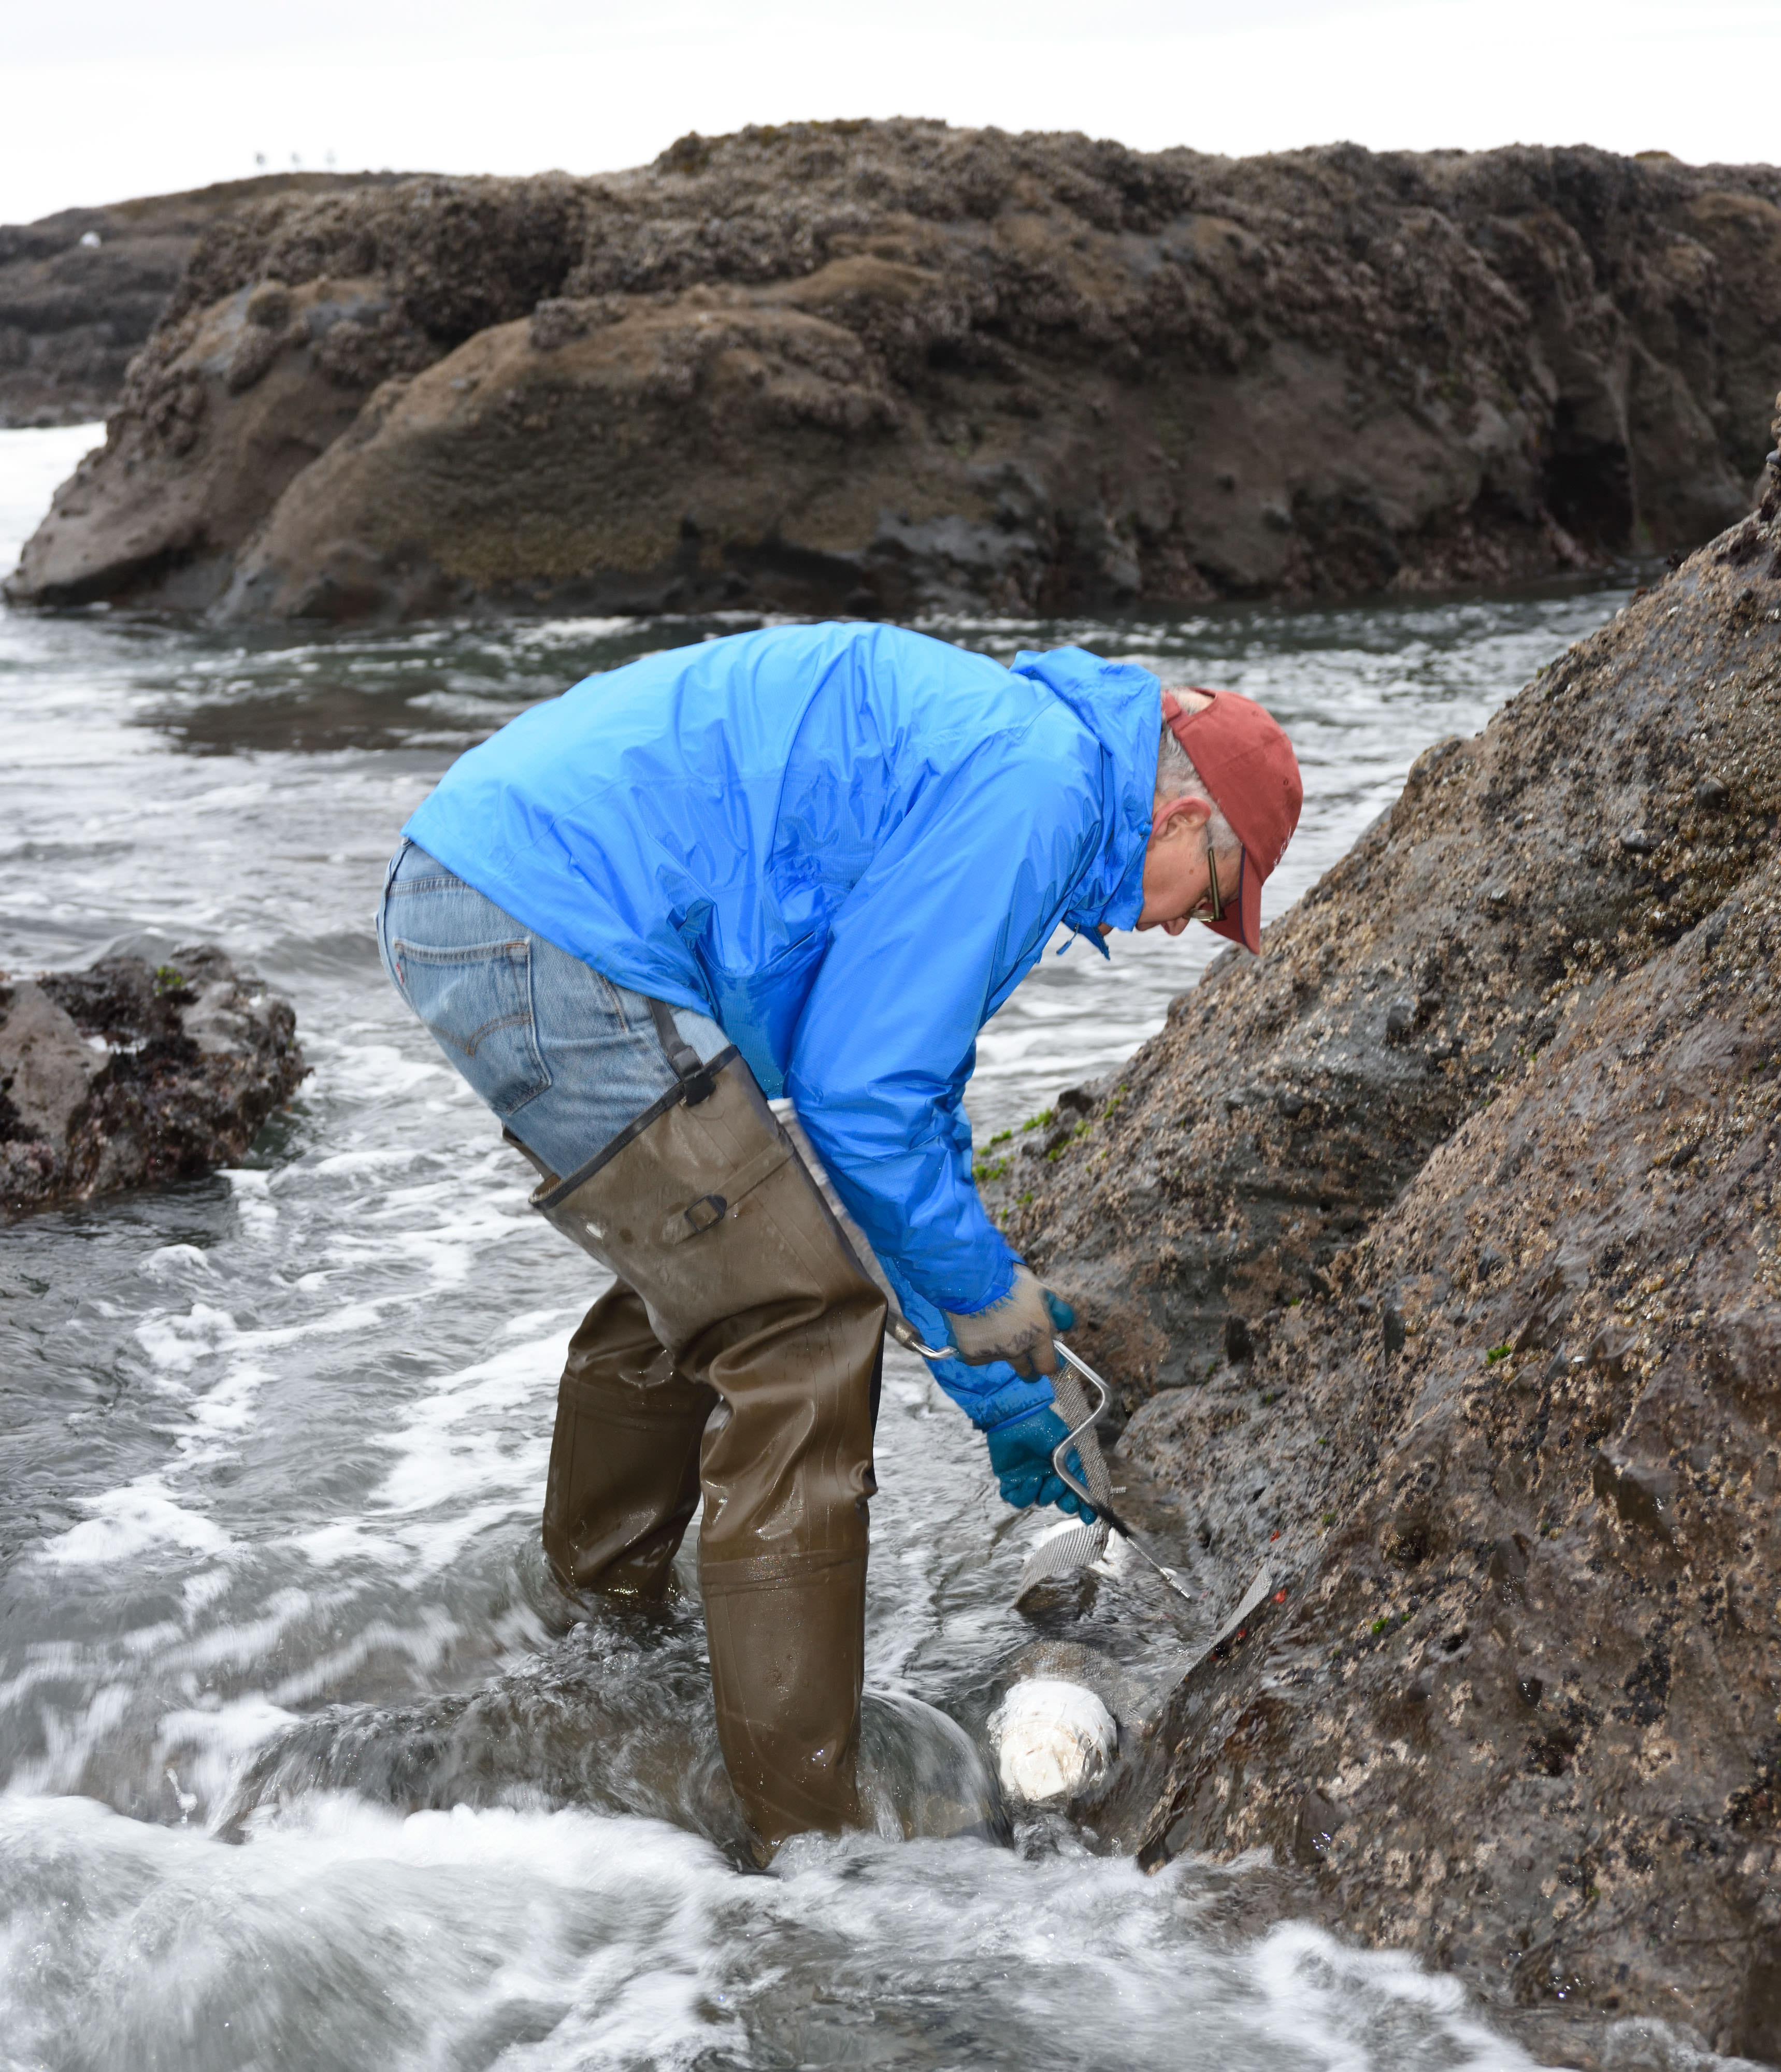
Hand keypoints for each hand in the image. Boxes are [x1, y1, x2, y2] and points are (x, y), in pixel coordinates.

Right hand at [943, 1266, 1074, 1378]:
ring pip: (1002, 1360)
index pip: (1049, 1366)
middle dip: (1028, 1368)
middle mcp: (1018, 1349)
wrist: (971, 1281)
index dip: (1048, 1364)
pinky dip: (978, 1346)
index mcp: (1038, 1334)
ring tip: (991, 1328)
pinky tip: (973, 1329)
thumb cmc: (1008, 1280)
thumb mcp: (1040, 1290)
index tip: (1046, 1360)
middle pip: (1027, 1373)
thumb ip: (1055, 1311)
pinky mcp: (972, 1356)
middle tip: (1021, 1354)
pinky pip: (978, 1357)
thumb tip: (1067, 1326)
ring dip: (1001, 1350)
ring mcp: (995, 1355)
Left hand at [984, 1405, 1095, 1517]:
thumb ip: (1081, 1475)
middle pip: (1057, 1501)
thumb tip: (1092, 1503)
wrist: (1018, 1414)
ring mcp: (1028, 1477)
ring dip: (1046, 1495)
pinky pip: (1017, 1499)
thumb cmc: (1046, 1426)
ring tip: (1047, 1479)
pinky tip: (1031, 1480)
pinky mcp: (1010, 1479)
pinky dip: (1025, 1494)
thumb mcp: (1071, 1450)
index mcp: (1063, 1468)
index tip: (1088, 1516)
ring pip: (1039, 1501)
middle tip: (1066, 1495)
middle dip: (1064, 1502)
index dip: (1081, 1506)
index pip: (1075, 1493)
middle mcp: (1047, 1475)